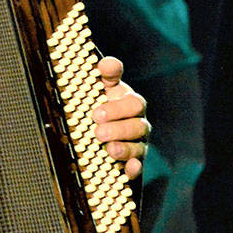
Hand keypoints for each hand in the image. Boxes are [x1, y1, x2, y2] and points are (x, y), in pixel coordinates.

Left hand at [92, 56, 149, 178]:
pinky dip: (134, 168)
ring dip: (124, 146)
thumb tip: (105, 63)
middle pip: (137, 122)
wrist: (93, 135)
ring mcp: (137, 142)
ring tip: (108, 148)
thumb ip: (103, 76)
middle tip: (96, 125)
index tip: (98, 105)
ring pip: (138, 144)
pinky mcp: (134, 161)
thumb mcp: (97, 88)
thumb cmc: (96, 105)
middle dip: (118, 125)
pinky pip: (138, 167)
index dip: (117, 105)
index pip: (131, 101)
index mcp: (127, 101)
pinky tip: (128, 169)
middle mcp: (136, 121)